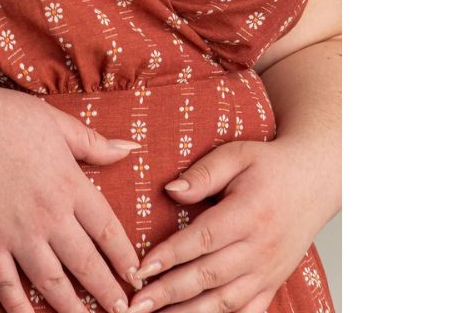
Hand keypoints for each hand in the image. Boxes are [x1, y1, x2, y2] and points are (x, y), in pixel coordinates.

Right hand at [0, 78, 145, 312]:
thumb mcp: (52, 121)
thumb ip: (91, 142)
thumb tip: (130, 150)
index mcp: (68, 183)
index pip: (107, 229)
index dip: (124, 255)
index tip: (137, 274)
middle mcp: (49, 216)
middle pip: (86, 263)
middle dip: (108, 292)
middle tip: (124, 311)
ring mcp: (17, 235)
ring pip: (53, 282)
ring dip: (73, 308)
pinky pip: (8, 286)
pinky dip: (21, 308)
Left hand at [127, 138, 335, 312]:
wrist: (314, 181)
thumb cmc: (270, 166)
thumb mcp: (237, 154)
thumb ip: (204, 173)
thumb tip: (171, 190)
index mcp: (248, 214)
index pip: (203, 239)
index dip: (170, 256)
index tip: (141, 269)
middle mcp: (260, 249)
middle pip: (209, 276)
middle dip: (169, 293)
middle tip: (137, 304)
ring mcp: (268, 272)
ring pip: (225, 302)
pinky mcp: (272, 284)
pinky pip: (248, 312)